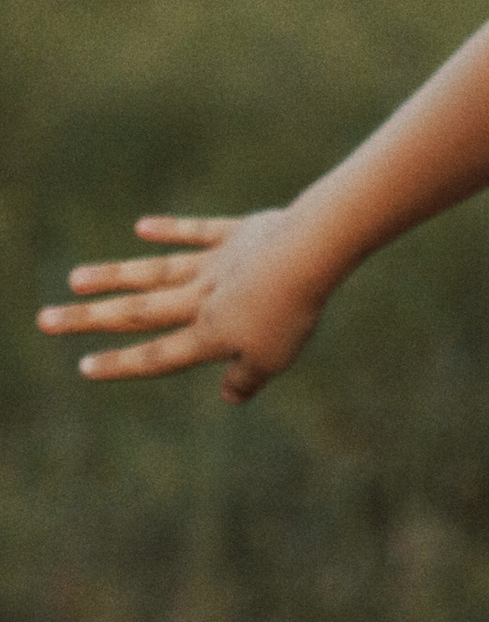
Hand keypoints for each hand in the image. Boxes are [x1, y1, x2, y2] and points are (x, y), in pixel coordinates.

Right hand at [36, 208, 335, 403]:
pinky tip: (143, 226)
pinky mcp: (235, 234)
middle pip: (137, 312)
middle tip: (45, 319)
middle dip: (89, 318)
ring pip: (154, 272)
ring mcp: (214, 263)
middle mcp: (200, 298)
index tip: (83, 365)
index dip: (121, 364)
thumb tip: (228, 396)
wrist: (309, 253)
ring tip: (75, 278)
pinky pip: (198, 232)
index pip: (156, 355)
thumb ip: (246, 379)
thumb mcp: (273, 359)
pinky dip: (170, 229)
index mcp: (208, 334)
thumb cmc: (292, 312)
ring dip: (113, 276)